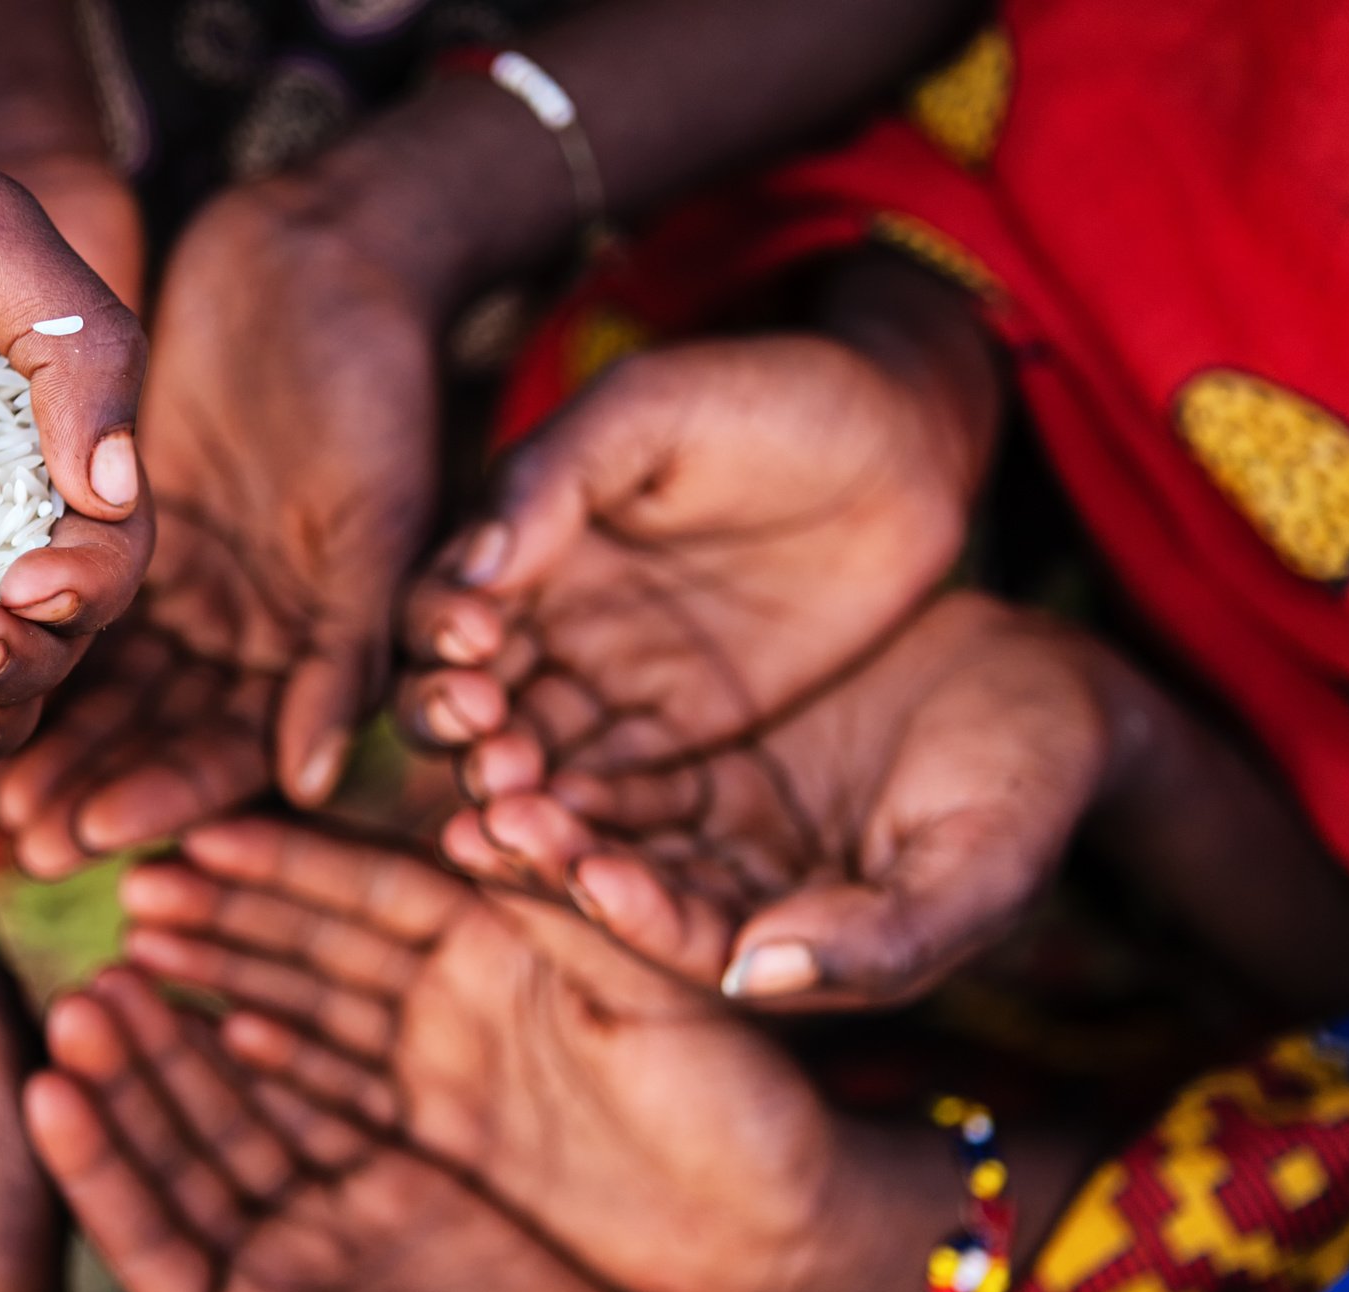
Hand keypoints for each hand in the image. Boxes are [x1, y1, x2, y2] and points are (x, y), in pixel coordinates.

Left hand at [0, 180, 441, 874]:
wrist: (328, 255)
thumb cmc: (374, 381)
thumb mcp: (374, 518)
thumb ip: (345, 646)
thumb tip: (310, 781)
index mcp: (302, 644)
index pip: (228, 747)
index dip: (162, 793)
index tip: (87, 827)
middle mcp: (227, 624)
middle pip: (143, 724)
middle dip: (76, 771)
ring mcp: (162, 569)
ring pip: (83, 661)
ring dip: (22, 707)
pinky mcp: (95, 507)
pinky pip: (40, 581)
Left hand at [26, 971, 752, 1291]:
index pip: (142, 1236)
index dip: (93, 1164)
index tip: (44, 1087)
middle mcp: (271, 1275)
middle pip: (180, 1159)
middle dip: (129, 1080)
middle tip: (80, 997)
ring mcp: (336, 1225)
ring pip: (245, 1119)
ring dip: (189, 1050)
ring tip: (137, 969)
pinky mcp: (407, 1187)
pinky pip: (332, 1107)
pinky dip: (289, 1055)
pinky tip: (239, 996)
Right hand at [119, 818, 973, 1291]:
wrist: (779, 1229)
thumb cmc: (747, 1105)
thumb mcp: (672, 991)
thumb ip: (587, 909)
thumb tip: (501, 820)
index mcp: (521, 935)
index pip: (381, 881)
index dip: (288, 859)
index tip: (201, 832)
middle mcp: (474, 984)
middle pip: (329, 935)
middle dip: (233, 909)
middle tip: (137, 882)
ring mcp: (456, 1055)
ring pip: (321, 1005)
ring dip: (234, 976)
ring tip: (140, 951)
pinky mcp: (452, 1127)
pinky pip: (349, 1084)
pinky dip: (282, 1060)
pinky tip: (215, 1036)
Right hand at [404, 316, 990, 795]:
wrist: (909, 447)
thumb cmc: (773, 398)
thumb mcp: (654, 409)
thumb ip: (558, 474)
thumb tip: (474, 565)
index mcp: (522, 539)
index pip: (442, 600)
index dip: (438, 626)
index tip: (471, 633)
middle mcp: (549, 621)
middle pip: (464, 693)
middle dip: (454, 718)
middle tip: (478, 729)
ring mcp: (612, 684)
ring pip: (528, 754)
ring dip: (508, 783)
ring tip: (512, 802)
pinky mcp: (683, 736)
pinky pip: (618, 792)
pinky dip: (587, 819)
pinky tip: (577, 836)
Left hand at [440, 592, 1123, 1008]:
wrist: (1046, 686)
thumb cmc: (1032, 787)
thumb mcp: (980, 865)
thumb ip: (882, 934)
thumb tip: (755, 977)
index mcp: (788, 950)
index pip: (691, 947)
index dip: (636, 919)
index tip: (584, 873)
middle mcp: (725, 897)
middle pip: (618, 886)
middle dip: (552, 860)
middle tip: (487, 818)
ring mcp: (701, 822)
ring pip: (596, 816)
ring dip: (531, 794)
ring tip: (475, 755)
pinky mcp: (684, 749)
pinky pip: (600, 742)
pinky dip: (551, 726)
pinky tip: (499, 690)